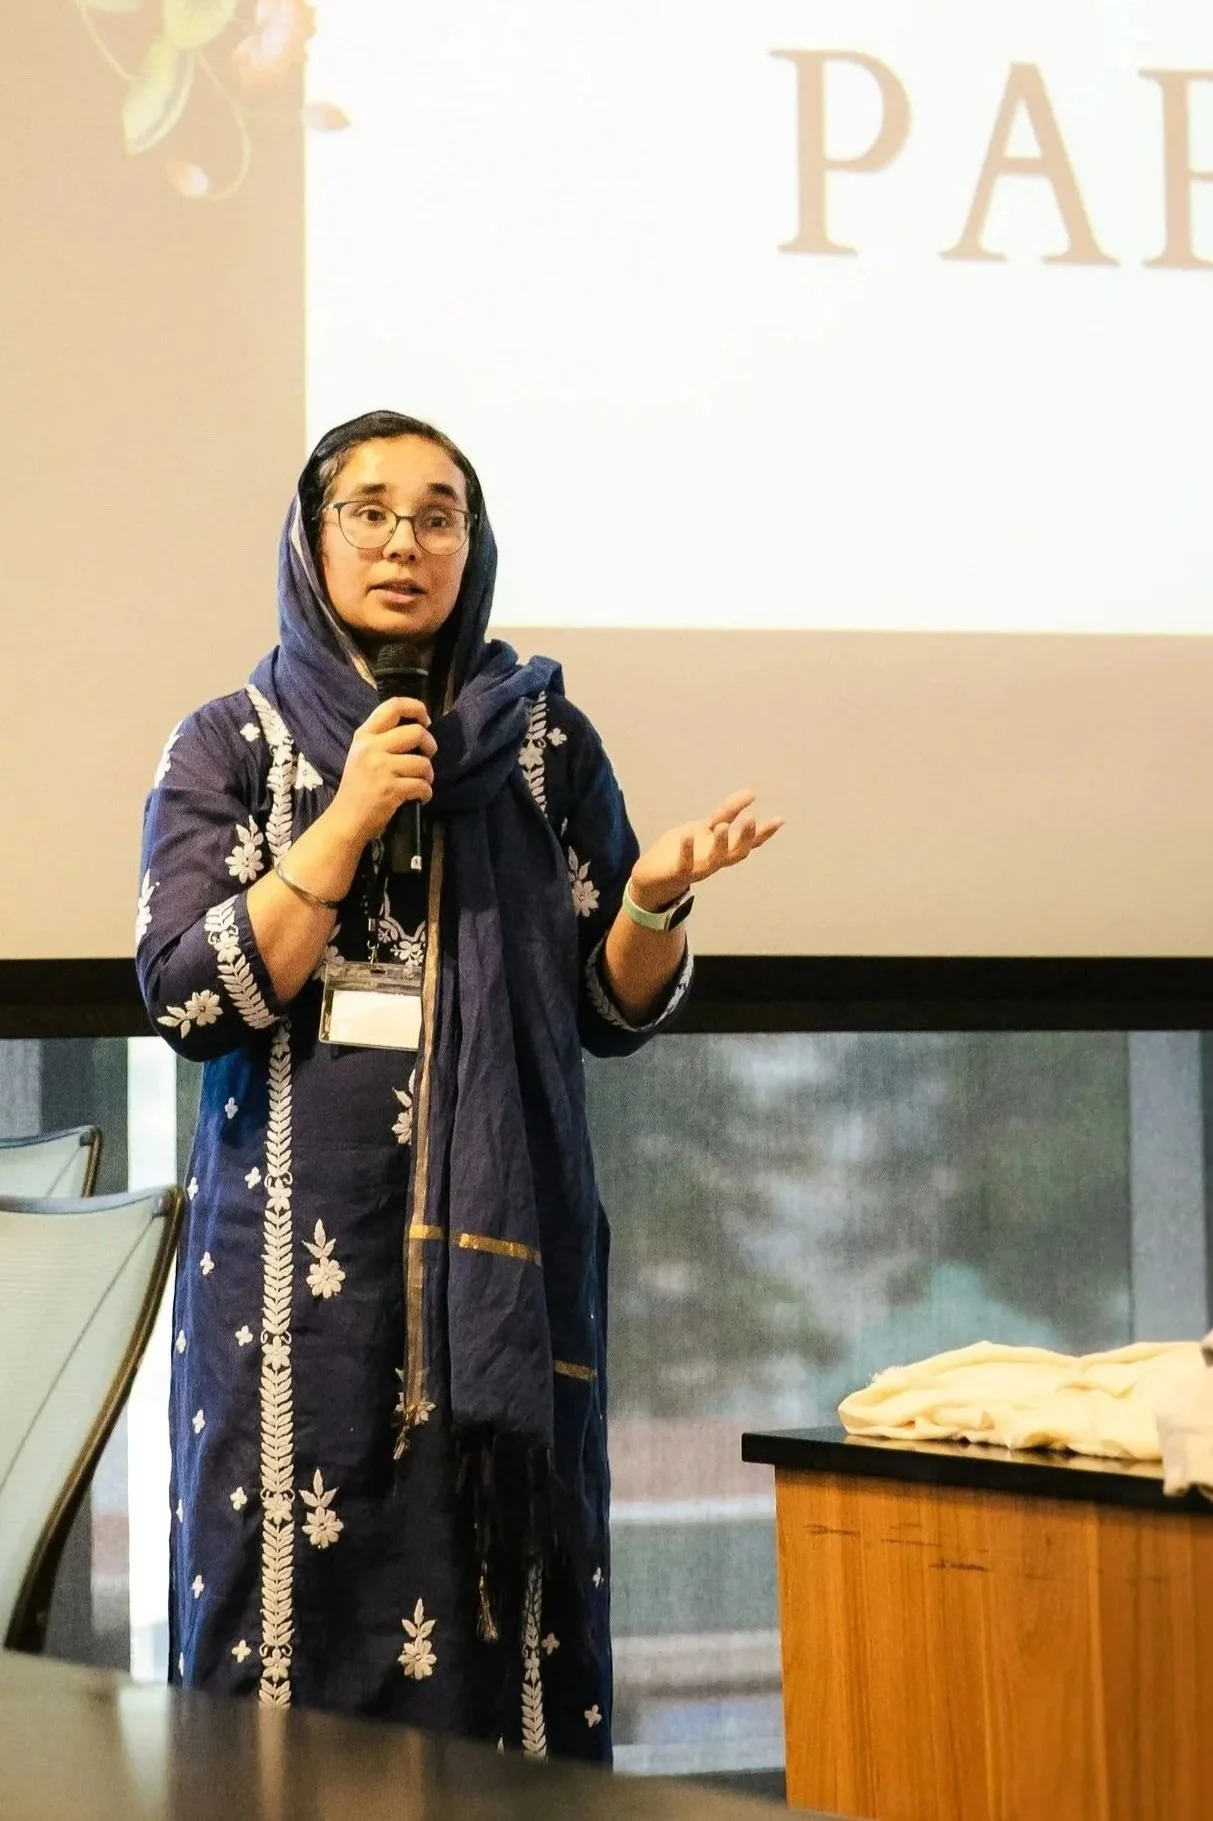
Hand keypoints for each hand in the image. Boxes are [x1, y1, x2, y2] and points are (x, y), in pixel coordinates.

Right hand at [328, 697, 436, 848]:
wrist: (345, 820)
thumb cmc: (357, 788)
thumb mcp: (362, 755)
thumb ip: (383, 739)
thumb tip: (418, 729)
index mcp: (364, 735)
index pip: (393, 706)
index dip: (417, 708)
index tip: (426, 721)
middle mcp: (371, 748)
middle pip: (416, 732)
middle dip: (430, 745)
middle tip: (428, 756)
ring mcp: (380, 768)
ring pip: (423, 762)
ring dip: (428, 775)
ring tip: (421, 783)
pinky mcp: (390, 789)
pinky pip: (422, 785)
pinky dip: (426, 793)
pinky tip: (419, 798)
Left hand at [629, 790, 783, 911]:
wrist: (653, 874)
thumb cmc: (683, 850)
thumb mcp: (707, 826)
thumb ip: (728, 812)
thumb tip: (752, 793)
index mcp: (723, 849)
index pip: (749, 842)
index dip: (765, 832)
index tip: (780, 819)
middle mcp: (715, 861)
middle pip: (737, 853)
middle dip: (745, 837)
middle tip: (752, 818)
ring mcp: (698, 868)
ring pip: (715, 860)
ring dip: (721, 844)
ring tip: (723, 826)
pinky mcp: (677, 872)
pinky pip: (685, 864)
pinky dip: (687, 851)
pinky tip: (688, 836)